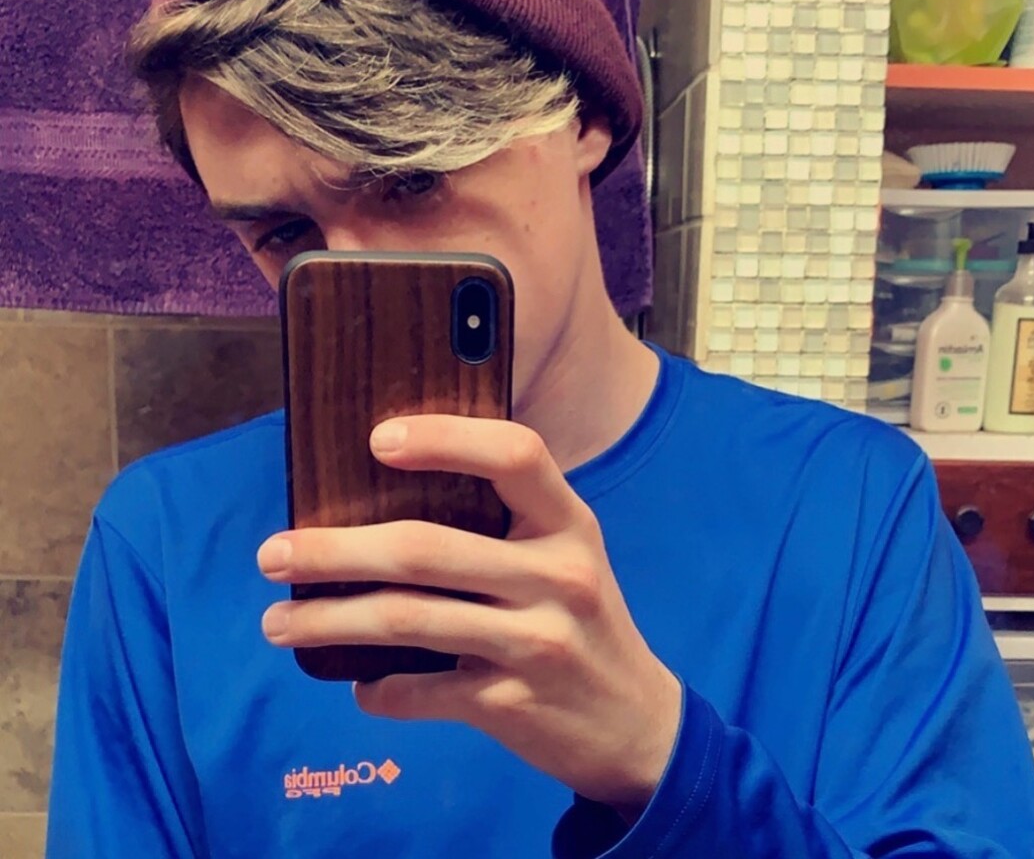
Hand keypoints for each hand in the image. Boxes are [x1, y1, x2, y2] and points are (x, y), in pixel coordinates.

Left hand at [257, 416, 681, 818]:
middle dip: (334, 551)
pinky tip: (358, 686)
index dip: (447, 437)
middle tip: (272, 554)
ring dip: (328, 621)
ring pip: (407, 620)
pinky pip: (420, 693)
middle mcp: (558, 574)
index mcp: (569, 521)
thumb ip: (505, 523)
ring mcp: (537, 642)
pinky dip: (377, 691)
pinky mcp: (513, 704)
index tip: (378, 439)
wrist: (635, 720)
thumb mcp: (566, 553)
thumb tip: (384, 497)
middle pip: (426, 548)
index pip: (515, 454)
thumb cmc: (581, 617)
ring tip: (278, 621)